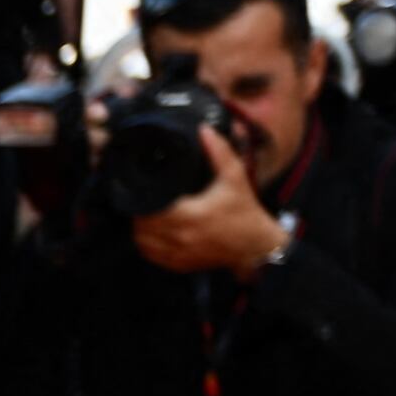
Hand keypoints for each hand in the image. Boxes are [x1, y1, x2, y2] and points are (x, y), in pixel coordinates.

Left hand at [126, 120, 280, 275]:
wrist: (255, 246)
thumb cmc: (245, 212)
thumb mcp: (234, 177)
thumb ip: (218, 152)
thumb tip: (204, 130)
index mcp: (191, 215)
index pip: (150, 209)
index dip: (143, 199)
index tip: (144, 189)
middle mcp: (181, 237)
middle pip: (141, 226)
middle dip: (140, 212)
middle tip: (144, 199)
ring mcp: (178, 254)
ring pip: (142, 243)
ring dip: (140, 229)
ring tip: (146, 215)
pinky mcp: (179, 265)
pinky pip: (152, 257)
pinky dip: (147, 245)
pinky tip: (151, 234)